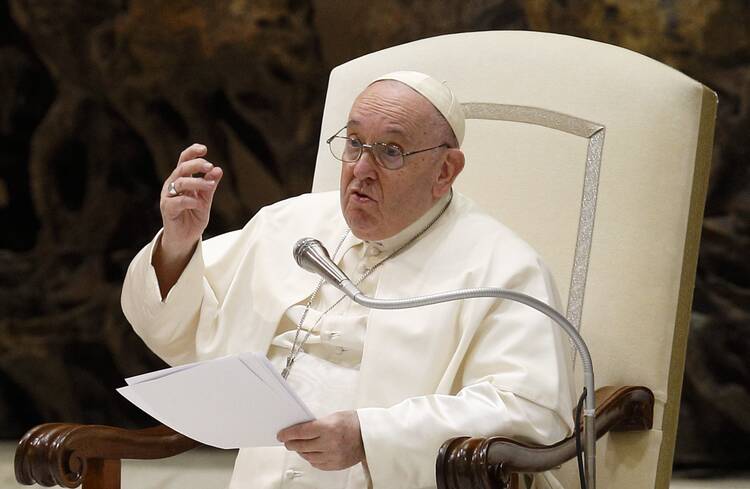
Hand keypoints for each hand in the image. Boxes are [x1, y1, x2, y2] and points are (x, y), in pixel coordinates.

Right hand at [159, 144, 222, 258]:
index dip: (192, 153)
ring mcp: (168, 197)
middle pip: (181, 168)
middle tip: (210, 166)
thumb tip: (218, 169)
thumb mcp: (205, 199)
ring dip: (197, 182)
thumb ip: (210, 185)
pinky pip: (178, 201)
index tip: (204, 148)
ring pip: (180, 183)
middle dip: (196, 165)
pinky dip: (191, 201)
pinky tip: (200, 204)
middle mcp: (172, 185)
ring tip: (210, 185)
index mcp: (181, 179)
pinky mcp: (167, 209)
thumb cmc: (193, 216)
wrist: (185, 238)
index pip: (184, 161)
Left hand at [277, 411, 365, 470]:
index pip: (301, 432)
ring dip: (301, 451)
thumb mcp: (334, 416)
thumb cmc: (354, 423)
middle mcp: (330, 443)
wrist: (371, 435)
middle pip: (301, 446)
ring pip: (308, 456)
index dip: (288, 434)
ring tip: (300, 446)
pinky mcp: (336, 465)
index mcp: (328, 428)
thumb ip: (317, 423)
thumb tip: (300, 429)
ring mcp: (333, 456)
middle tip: (287, 441)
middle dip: (291, 443)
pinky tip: (311, 452)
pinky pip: (317, 464)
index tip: (281, 435)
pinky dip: (311, 458)